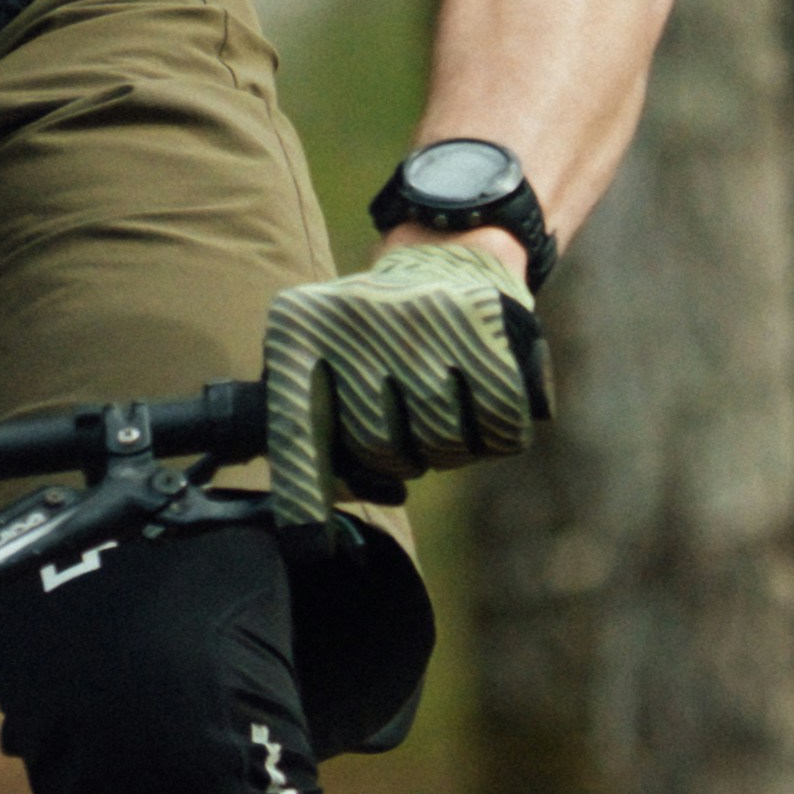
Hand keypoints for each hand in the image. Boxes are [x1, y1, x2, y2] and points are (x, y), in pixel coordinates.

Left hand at [263, 247, 552, 520]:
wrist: (447, 248)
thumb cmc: (374, 334)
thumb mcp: (320, 359)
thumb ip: (307, 429)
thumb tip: (315, 512)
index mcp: (304, 332)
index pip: (298, 430)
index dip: (304, 495)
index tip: (310, 545)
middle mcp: (359, 323)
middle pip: (379, 448)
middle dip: (395, 457)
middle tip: (404, 429)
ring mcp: (427, 325)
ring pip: (439, 443)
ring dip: (445, 446)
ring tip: (439, 410)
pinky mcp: (488, 332)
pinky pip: (495, 428)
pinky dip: (492, 433)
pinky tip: (479, 406)